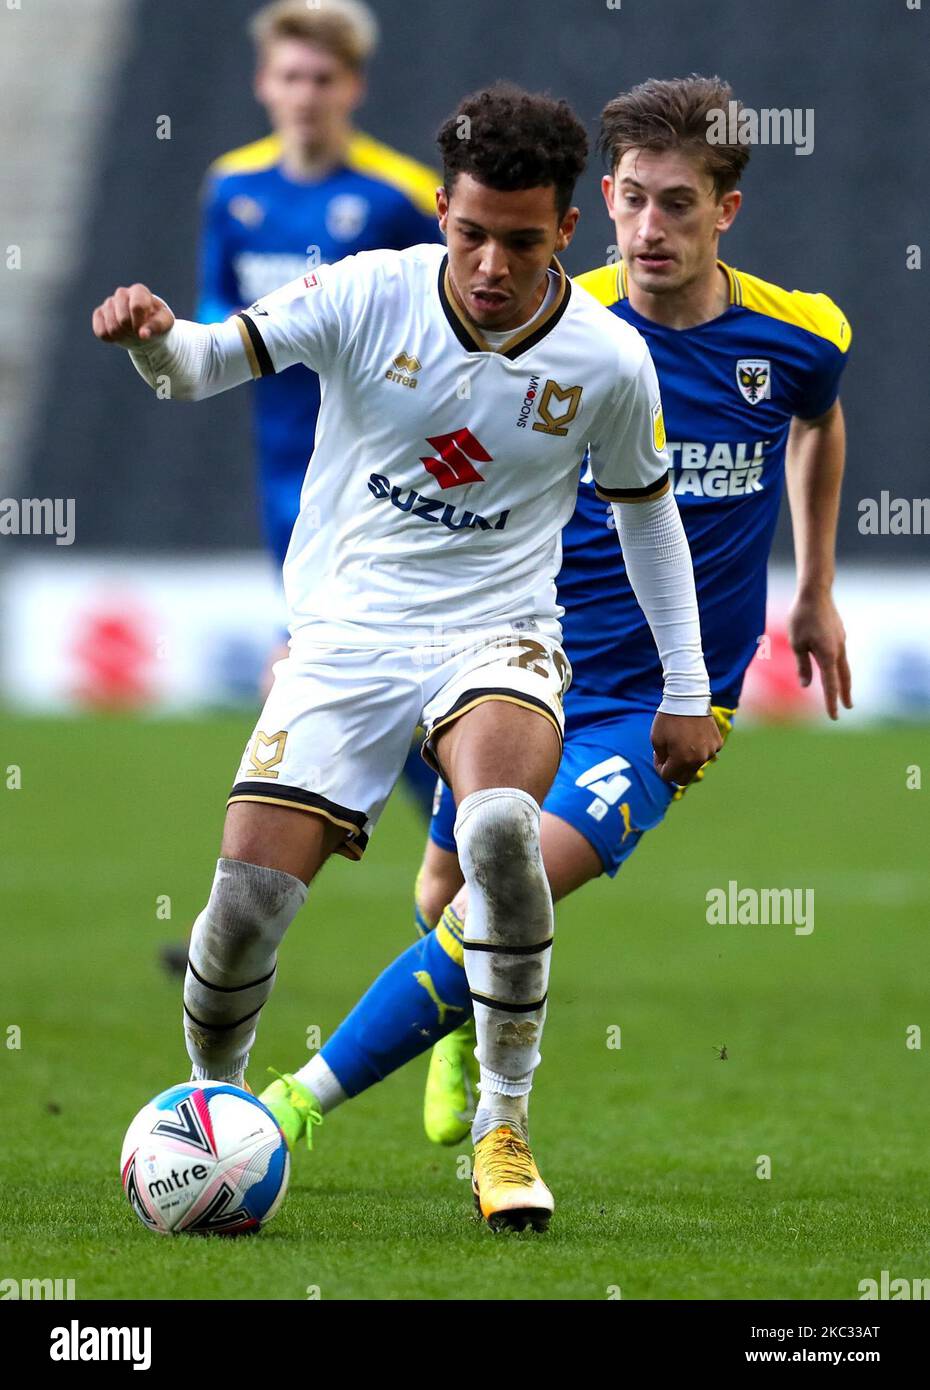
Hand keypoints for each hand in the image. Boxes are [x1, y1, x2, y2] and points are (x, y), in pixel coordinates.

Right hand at [92, 283, 173, 346]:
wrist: (144, 328)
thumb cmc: (157, 323)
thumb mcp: (165, 323)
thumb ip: (156, 326)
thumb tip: (142, 334)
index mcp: (139, 291)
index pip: (137, 307)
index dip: (141, 323)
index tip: (146, 328)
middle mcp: (122, 293)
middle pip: (123, 319)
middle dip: (132, 331)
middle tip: (138, 332)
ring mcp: (109, 303)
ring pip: (112, 327)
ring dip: (123, 336)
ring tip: (130, 333)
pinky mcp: (99, 314)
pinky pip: (100, 331)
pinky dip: (111, 339)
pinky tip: (119, 335)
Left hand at [651, 711, 722, 785]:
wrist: (688, 697)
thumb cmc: (668, 719)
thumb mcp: (656, 740)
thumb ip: (661, 759)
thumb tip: (669, 769)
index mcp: (683, 760)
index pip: (668, 777)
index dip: (660, 768)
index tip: (658, 756)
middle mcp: (699, 759)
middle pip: (684, 778)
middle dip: (674, 770)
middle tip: (668, 756)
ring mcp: (711, 752)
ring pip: (695, 765)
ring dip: (687, 759)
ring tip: (680, 740)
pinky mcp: (718, 743)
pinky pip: (706, 753)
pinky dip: (699, 749)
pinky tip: (693, 734)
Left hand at [787, 588, 852, 719]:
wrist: (815, 592)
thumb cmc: (801, 617)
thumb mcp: (797, 644)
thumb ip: (803, 666)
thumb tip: (806, 685)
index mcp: (828, 655)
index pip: (830, 685)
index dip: (831, 702)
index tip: (835, 717)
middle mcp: (838, 649)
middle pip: (844, 677)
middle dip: (845, 693)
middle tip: (848, 707)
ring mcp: (841, 640)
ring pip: (843, 664)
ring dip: (843, 678)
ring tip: (842, 690)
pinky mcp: (839, 633)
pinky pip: (839, 652)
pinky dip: (838, 663)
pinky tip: (832, 663)